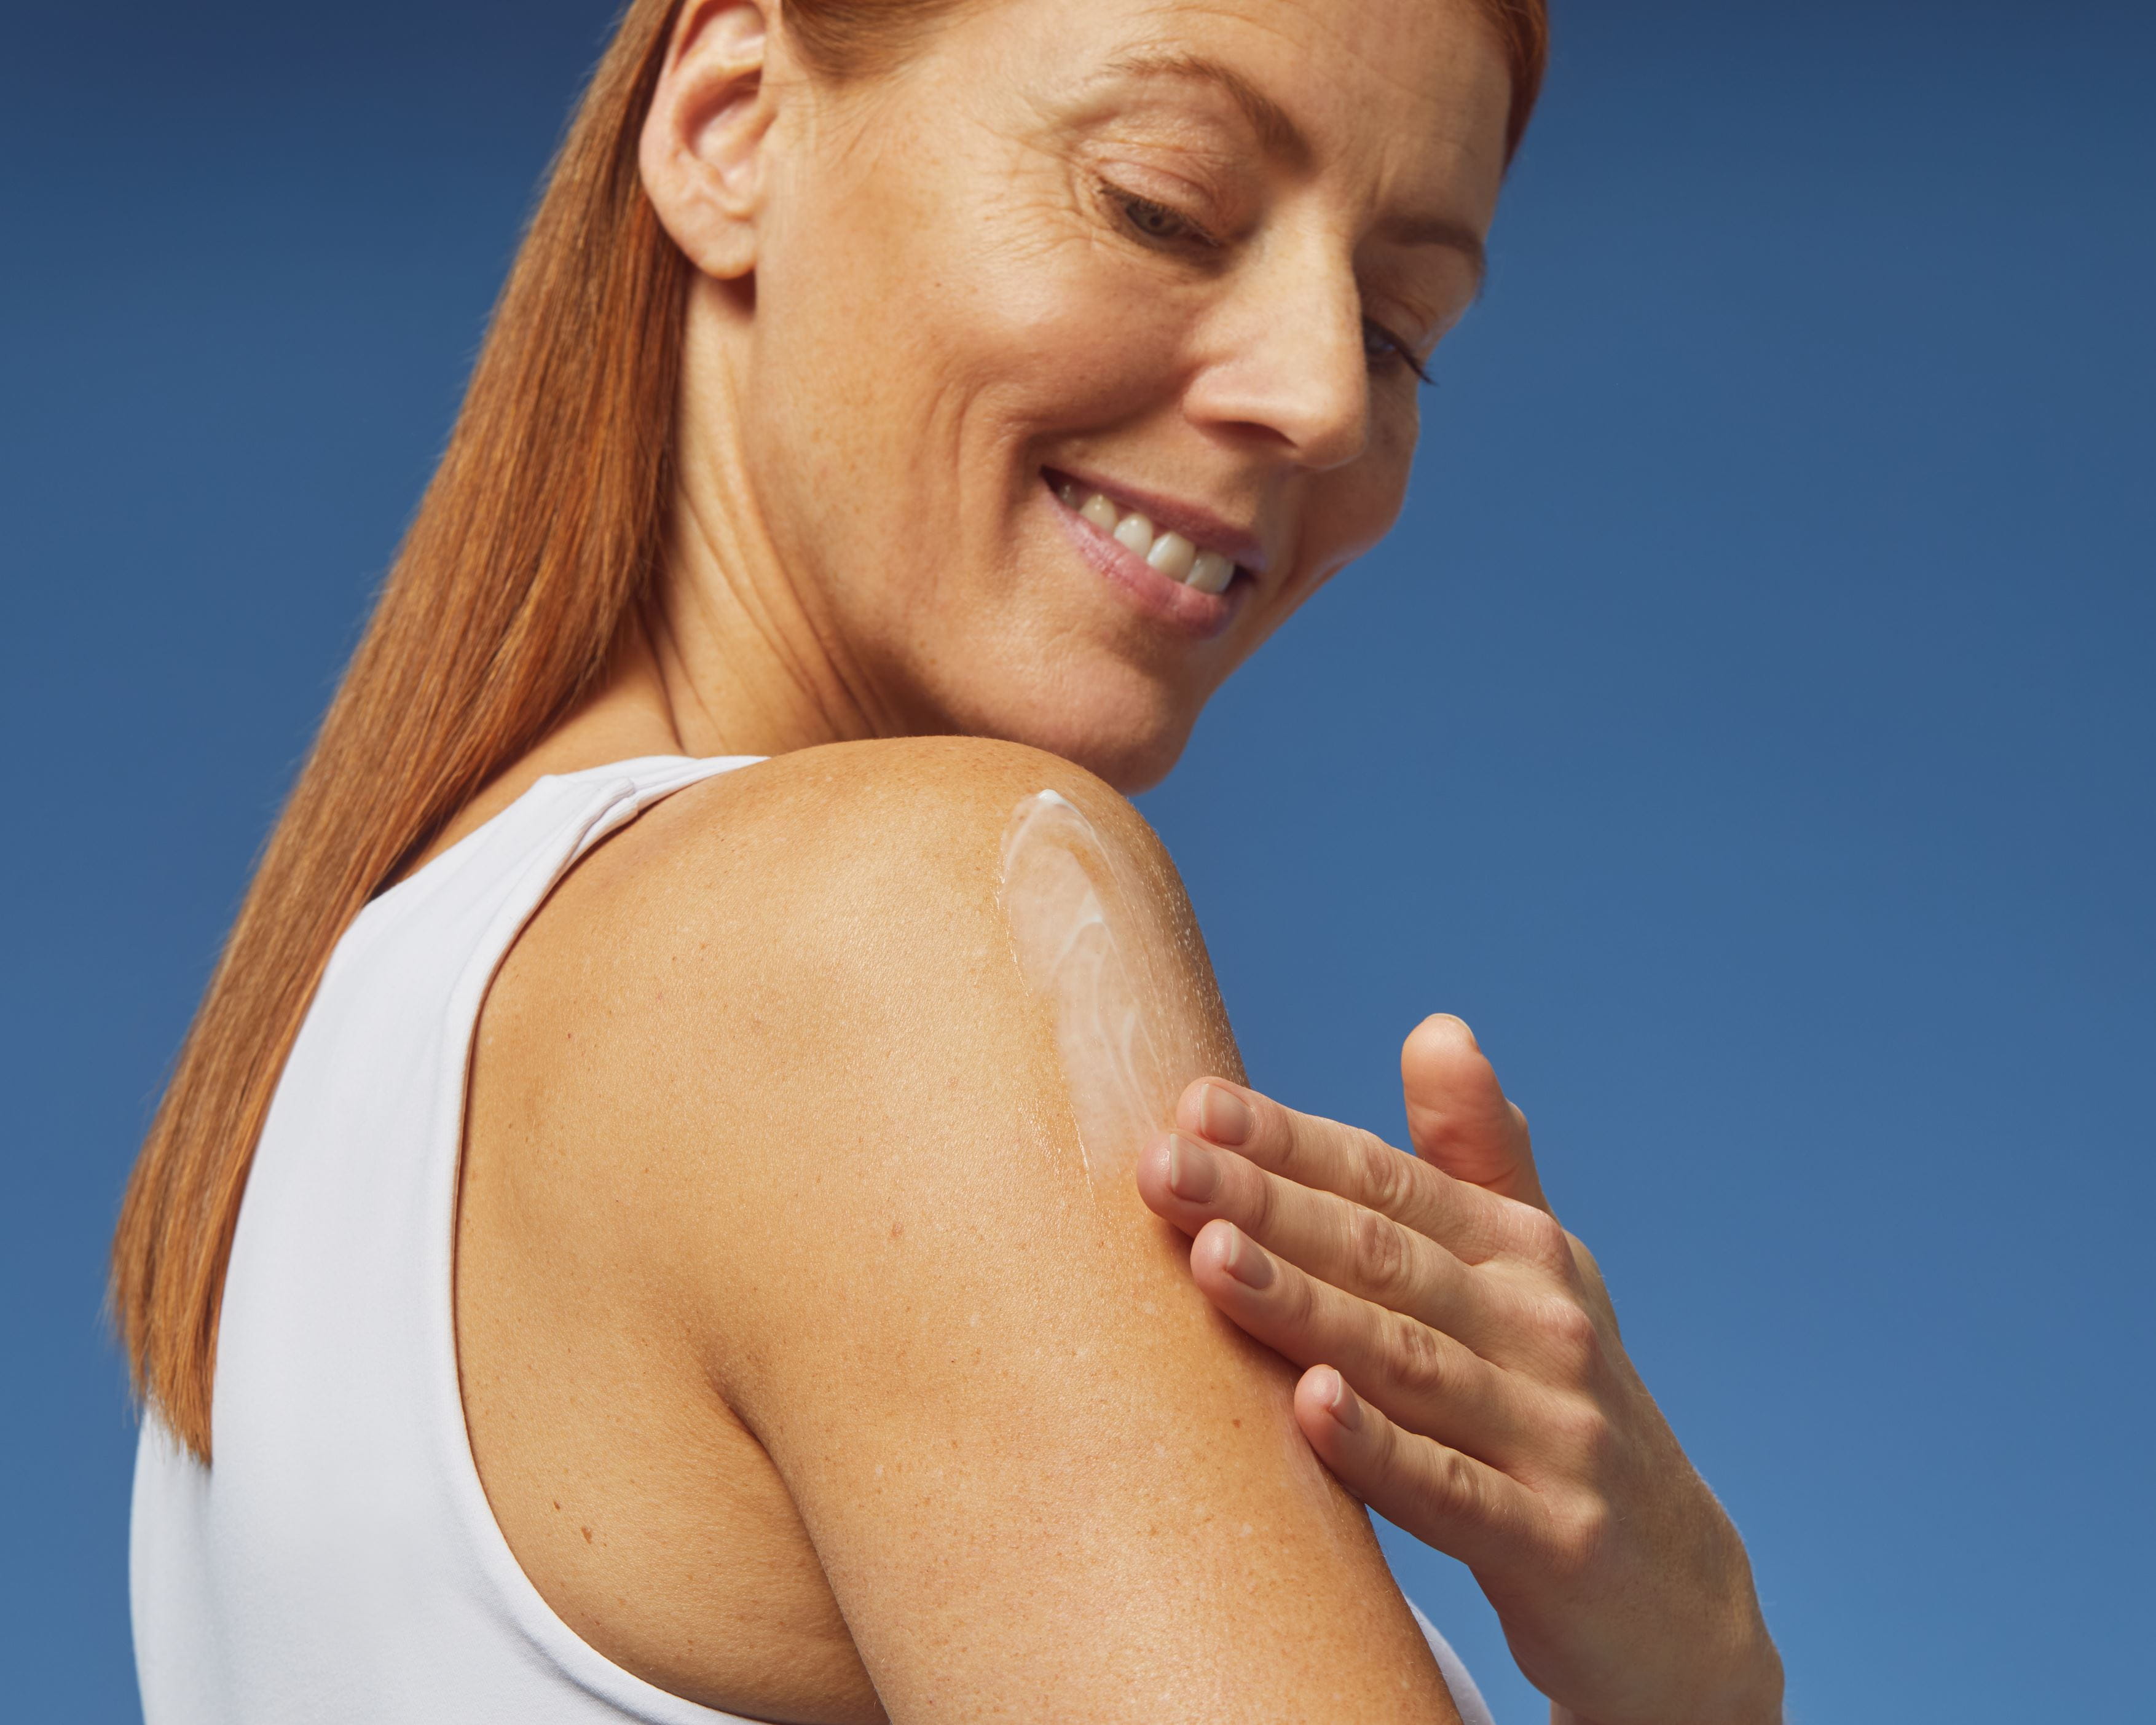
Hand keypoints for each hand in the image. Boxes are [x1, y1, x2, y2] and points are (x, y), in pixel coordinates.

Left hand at [1136, 1016, 1782, 1724]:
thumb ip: (1480, 1162)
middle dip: (1267, 1204)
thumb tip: (1437, 1029)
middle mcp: (1544, 1328)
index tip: (1192, 1106)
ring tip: (1209, 1258)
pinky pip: (1452, 1492)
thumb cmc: (1563, 1411)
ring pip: (1407, 1360)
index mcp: (1525, 1256)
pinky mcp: (1554, 1543)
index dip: (1291, 1142)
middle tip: (1162, 1167)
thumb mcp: (1538, 1280)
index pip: (1390, 1183)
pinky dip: (1381, 1449)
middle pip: (1384, 1256)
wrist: (1677, 1600)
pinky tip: (1310, 1407)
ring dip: (1305, 1306)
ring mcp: (1556, 1436)